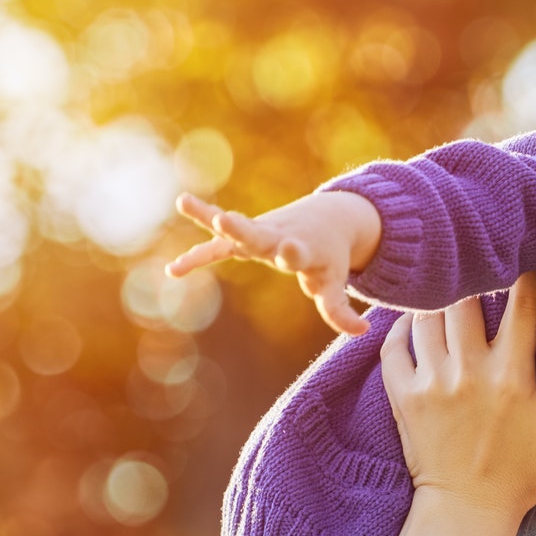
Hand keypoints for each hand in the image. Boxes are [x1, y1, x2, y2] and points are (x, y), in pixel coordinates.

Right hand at [169, 191, 381, 335]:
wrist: (329, 217)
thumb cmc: (330, 255)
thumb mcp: (335, 281)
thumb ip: (340, 309)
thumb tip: (363, 333)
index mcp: (303, 248)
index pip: (298, 252)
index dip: (294, 253)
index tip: (289, 249)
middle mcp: (277, 237)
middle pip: (258, 234)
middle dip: (242, 229)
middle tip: (225, 220)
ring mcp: (259, 233)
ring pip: (232, 228)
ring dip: (208, 218)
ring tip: (183, 202)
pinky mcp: (245, 236)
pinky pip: (216, 245)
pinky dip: (197, 255)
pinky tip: (172, 270)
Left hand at [378, 275, 535, 534]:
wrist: (467, 512)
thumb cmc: (528, 477)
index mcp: (513, 379)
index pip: (521, 303)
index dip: (528, 274)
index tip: (532, 259)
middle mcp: (469, 373)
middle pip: (465, 295)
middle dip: (476, 277)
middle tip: (485, 267)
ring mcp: (430, 383)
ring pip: (426, 313)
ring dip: (439, 298)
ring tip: (453, 291)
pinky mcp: (402, 395)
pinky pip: (394, 341)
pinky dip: (402, 325)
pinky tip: (419, 320)